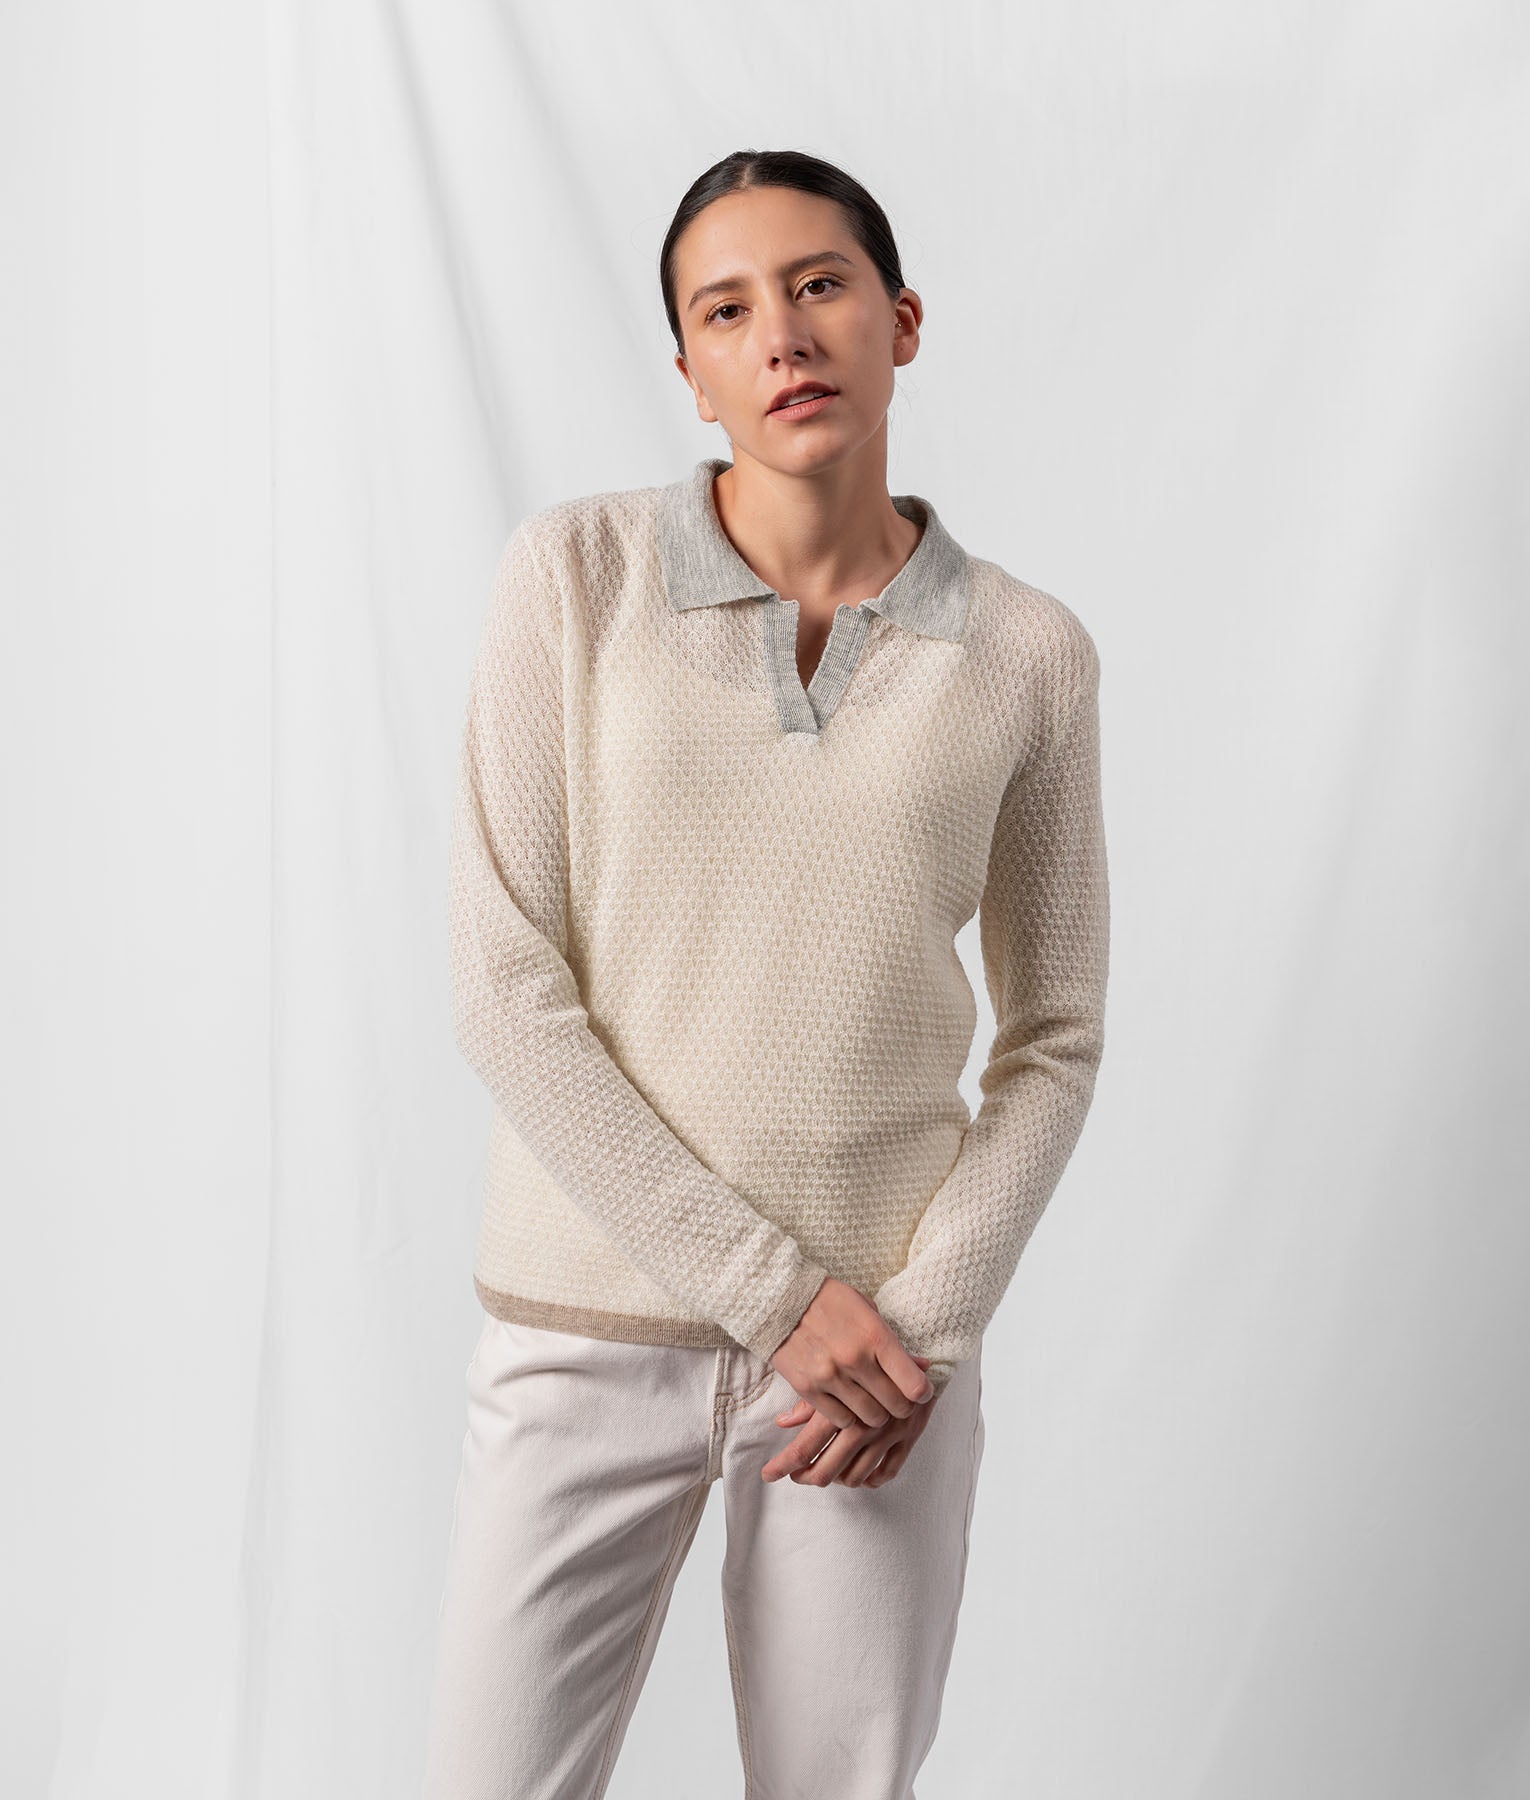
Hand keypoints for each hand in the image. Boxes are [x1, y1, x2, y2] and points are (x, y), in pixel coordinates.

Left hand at [763, 1355, 937, 1487]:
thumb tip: (783, 1422)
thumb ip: (811, 1397)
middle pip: (828, 1469)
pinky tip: (858, 1472)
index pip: (806, 1445)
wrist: (922, 1340)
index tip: (768, 1474)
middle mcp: (866, 1423)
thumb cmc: (870, 1348)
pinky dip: (870, 1479)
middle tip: (796, 1475)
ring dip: (837, 1478)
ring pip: (856, 1476)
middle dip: (807, 1476)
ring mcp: (890, 1434)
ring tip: (826, 1471)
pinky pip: (886, 1472)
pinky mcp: (910, 1437)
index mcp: (843, 1404)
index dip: (784, 1464)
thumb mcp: (835, 1362)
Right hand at [767, 1276, 934, 1432]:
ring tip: (871, 1402)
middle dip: (900, 1406)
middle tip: (896, 1400)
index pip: (913, 1383)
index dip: (922, 1393)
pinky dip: (848, 1416)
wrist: (779, 1299)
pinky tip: (847, 1403)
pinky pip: (840, 1420)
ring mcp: (830, 1377)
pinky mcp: (808, 1389)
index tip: (919, 1392)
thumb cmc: (829, 1300)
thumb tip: (923, 1366)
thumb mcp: (867, 1309)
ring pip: (870, 1417)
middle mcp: (855, 1359)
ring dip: (875, 1414)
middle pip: (895, 1406)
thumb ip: (893, 1341)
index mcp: (874, 1335)